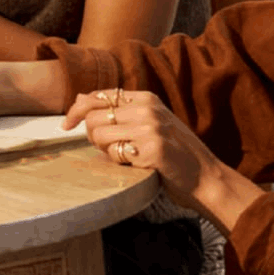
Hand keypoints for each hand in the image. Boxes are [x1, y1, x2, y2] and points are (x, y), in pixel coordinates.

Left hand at [62, 87, 218, 208]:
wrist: (207, 178)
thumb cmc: (174, 153)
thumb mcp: (149, 123)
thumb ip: (119, 112)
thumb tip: (79, 99)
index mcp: (145, 98)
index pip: (98, 96)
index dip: (77, 110)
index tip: (66, 125)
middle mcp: (147, 108)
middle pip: (93, 116)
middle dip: (91, 136)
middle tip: (107, 149)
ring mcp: (150, 127)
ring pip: (99, 134)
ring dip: (105, 151)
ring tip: (126, 157)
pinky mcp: (153, 149)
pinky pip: (115, 154)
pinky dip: (120, 163)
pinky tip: (139, 165)